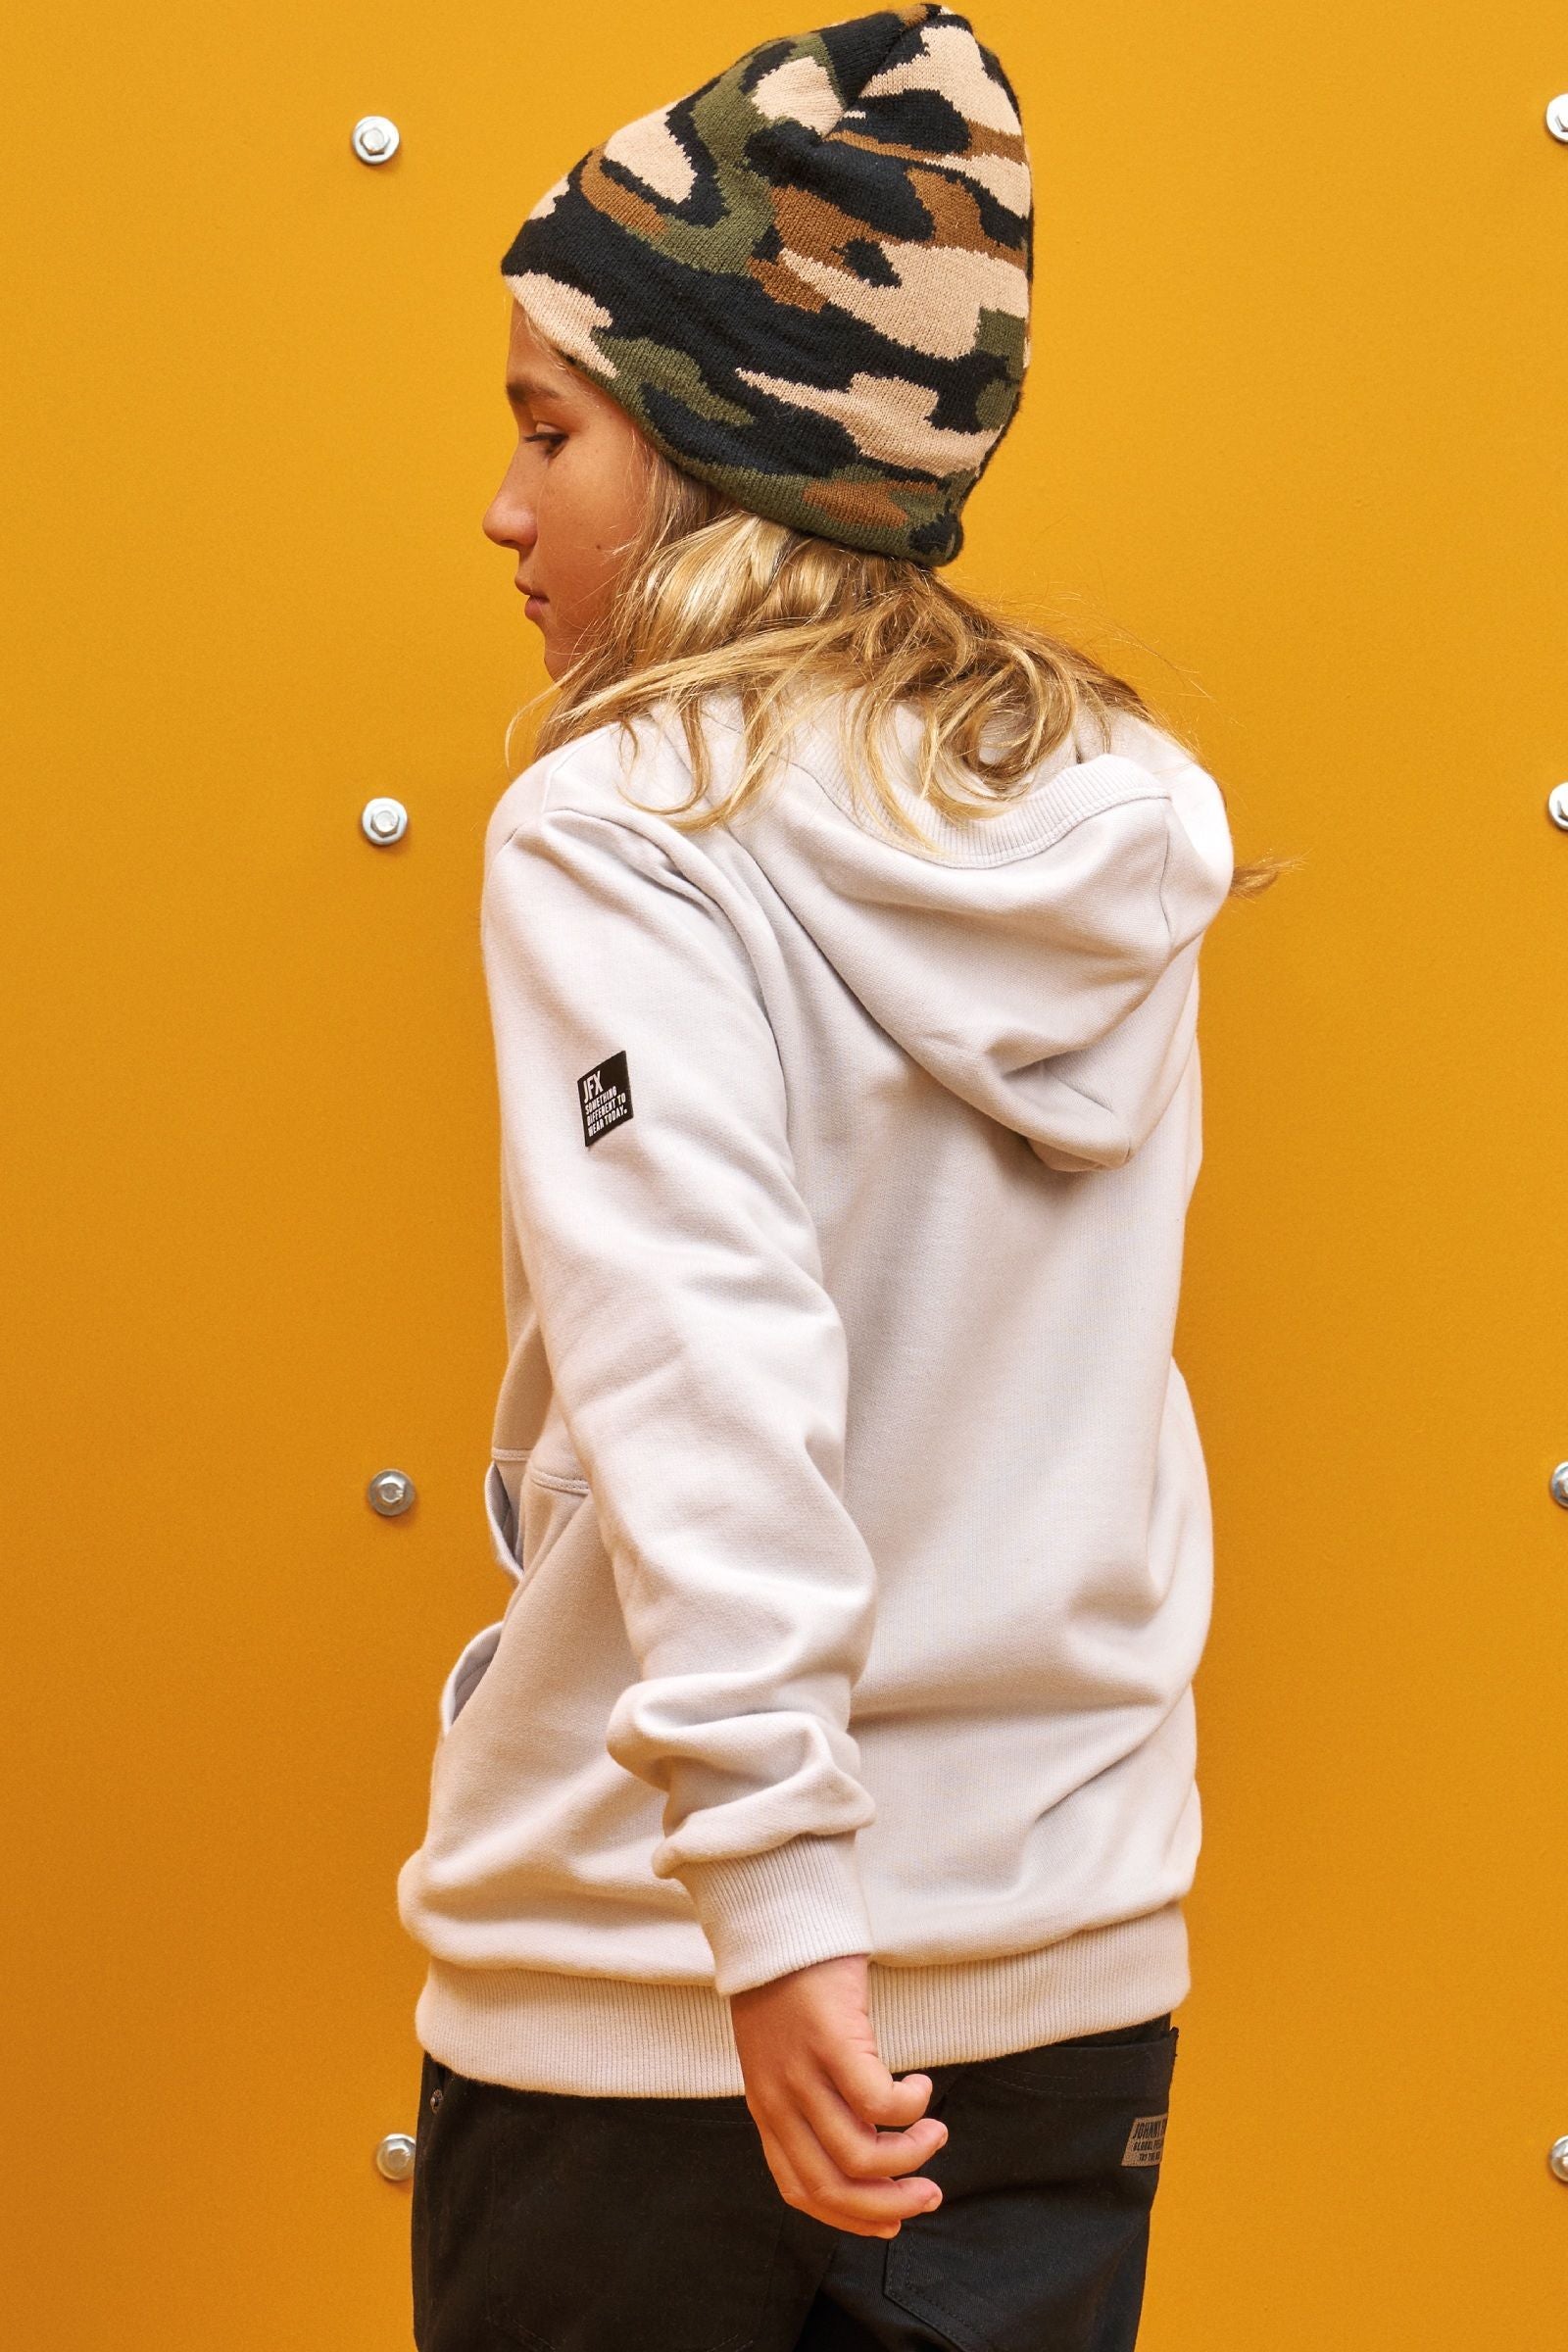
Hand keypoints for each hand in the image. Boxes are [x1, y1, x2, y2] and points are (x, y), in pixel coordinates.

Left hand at [729, 1951, 948, 2236]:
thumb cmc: (789, 1985)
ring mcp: (802, 2072)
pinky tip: (920, 2086)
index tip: (891, 2222)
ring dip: (911, 2156)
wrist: (776, 1921)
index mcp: (768, 2110)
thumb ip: (816, 2104)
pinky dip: (909, 2107)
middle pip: (835, 2185)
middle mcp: (779, 2100)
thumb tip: (868, 2149)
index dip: (850, 2218)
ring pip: (861, 2153)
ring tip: (936, 2133)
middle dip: (890, 2203)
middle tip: (929, 2196)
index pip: (802, 2190)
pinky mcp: (831, 2041)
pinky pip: (878, 2101)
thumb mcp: (787, 2057)